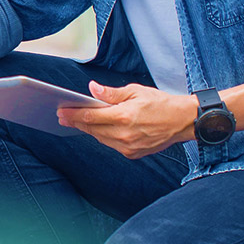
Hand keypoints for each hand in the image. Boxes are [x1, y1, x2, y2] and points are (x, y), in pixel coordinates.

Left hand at [57, 82, 196, 158]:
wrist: (182, 121)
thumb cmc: (160, 103)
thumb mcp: (136, 91)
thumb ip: (111, 93)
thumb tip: (92, 89)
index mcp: (123, 116)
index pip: (91, 116)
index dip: (73, 114)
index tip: (61, 111)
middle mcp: (124, 134)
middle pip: (92, 129)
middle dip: (76, 122)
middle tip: (63, 116)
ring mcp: (128, 146)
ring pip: (100, 138)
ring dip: (89, 129)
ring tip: (78, 121)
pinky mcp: (133, 154)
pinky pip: (111, 144)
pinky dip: (103, 136)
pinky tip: (98, 129)